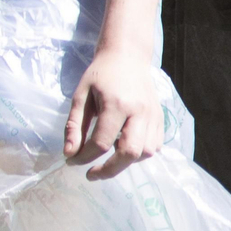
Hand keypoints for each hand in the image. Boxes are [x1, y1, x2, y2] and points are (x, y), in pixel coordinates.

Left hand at [63, 49, 162, 179]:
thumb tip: (70, 153)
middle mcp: (139, 113)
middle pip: (129, 153)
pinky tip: (124, 149)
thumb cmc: (100, 74)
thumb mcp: (80, 96)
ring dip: (126, 162)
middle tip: (93, 174)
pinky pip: (154, 145)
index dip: (84, 157)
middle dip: (109, 169)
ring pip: (146, 152)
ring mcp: (153, 116)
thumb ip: (74, 125)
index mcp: (116, 105)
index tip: (72, 162)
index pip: (101, 142)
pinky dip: (139, 154)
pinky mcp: (160, 118)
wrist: (128, 56)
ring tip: (109, 160)